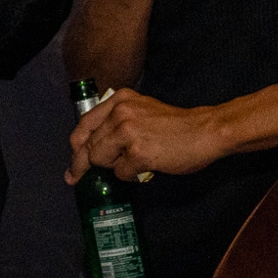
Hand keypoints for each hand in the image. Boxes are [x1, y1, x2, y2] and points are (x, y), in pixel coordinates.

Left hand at [65, 89, 223, 184]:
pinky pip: (120, 173)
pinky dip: (129, 176)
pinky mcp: (138, 152)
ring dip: (113, 167)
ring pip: (100, 159)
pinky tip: (145, 168)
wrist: (205, 131)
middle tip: (76, 178)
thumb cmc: (175, 126)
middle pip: (89, 146)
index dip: (76, 147)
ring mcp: (128, 132)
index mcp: (119, 99)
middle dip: (85, 164)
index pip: (85, 124)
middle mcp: (120, 112)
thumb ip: (117, 122)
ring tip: (133, 163)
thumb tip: (92, 148)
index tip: (72, 164)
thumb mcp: (141, 111)